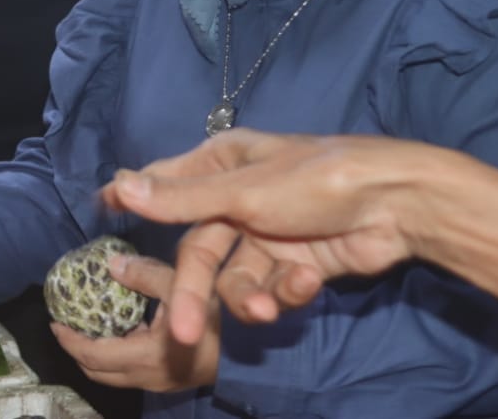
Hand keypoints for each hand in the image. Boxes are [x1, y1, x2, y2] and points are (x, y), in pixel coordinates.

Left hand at [51, 253, 218, 391]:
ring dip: (95, 356)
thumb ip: (144, 274)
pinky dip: (115, 358)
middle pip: (97, 372)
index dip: (69, 340)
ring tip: (88, 327)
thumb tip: (112, 264)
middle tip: (66, 326)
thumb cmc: (220, 318)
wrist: (255, 351)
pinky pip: (130, 375)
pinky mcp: (170, 382)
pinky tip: (120, 332)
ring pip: (113, 377)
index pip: (93, 355)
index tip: (55, 322)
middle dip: (77, 350)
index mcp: (145, 356)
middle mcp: (148, 378)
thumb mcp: (180, 285)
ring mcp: (160, 384)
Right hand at [102, 130, 428, 345]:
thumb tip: (118, 185)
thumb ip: (180, 199)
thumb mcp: (242, 190)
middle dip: (192, 293)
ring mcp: (268, 233)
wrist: (396, 205)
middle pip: (199, 252)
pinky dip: (285, 293)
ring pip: (234, 279)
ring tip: (267, 313)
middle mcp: (238, 197)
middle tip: (181, 333)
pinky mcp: (295, 263)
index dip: (136, 200)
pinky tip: (306, 286)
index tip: (101, 215)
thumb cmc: (315, 179)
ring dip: (247, 299)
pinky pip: (271, 287)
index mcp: (222, 163)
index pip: (165, 184)